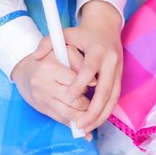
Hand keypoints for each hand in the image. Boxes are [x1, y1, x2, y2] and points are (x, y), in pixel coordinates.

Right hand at [11, 42, 89, 129]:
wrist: (24, 69)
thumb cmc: (49, 58)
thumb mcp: (63, 51)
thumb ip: (80, 62)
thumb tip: (94, 82)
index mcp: (50, 68)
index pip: (75, 82)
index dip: (87, 85)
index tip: (94, 84)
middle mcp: (43, 85)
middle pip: (72, 101)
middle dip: (87, 104)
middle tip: (93, 101)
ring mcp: (41, 99)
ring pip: (67, 114)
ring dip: (82, 117)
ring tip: (91, 114)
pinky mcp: (41, 109)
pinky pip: (60, 120)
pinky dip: (73, 125)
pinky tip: (84, 130)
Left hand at [61, 0, 124, 134]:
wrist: (106, 27)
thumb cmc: (83, 33)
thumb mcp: (66, 33)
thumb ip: (48, 42)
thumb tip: (35, 56)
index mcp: (97, 50)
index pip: (89, 70)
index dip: (80, 85)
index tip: (68, 98)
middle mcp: (111, 61)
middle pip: (105, 90)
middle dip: (92, 110)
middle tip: (79, 124)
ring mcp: (118, 70)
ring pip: (112, 98)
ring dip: (100, 115)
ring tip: (86, 127)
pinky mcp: (120, 77)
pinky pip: (115, 98)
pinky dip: (106, 112)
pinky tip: (95, 121)